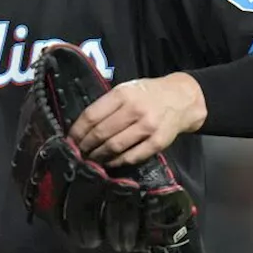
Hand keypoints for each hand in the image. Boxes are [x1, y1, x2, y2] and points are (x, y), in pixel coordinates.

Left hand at [68, 73, 206, 166]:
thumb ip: (107, 104)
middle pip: (101, 133)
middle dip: (85, 146)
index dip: (77, 131)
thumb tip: (82, 125)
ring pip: (114, 146)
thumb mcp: (126, 89)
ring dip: (98, 156)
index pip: (92, 115)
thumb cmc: (149, 94)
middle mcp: (134, 109)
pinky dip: (117, 162)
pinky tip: (109, 163)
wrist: (183, 99)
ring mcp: (148, 126)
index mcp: (122, 94)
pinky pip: (132, 156)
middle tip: (77, 153)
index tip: (70, 139)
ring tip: (90, 159)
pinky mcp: (158, 142)